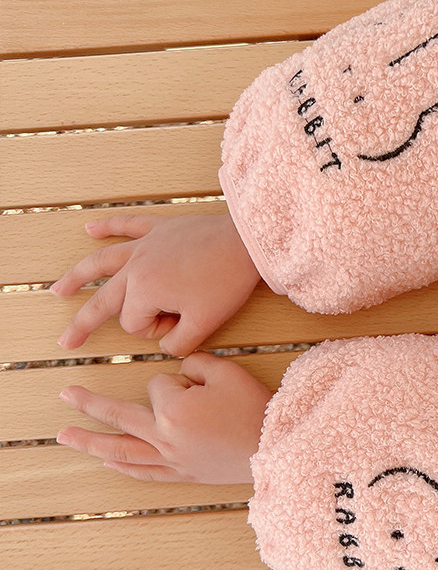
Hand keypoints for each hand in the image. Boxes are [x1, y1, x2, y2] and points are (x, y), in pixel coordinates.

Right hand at [50, 213, 260, 355]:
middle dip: (84, 323)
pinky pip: (127, 225)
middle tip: (66, 341)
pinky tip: (89, 228)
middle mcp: (136, 266)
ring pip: (102, 261)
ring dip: (78, 276)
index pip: (135, 324)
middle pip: (104, 299)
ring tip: (59, 291)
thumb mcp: (205, 325)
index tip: (183, 322)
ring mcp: (146, 244)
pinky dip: (107, 226)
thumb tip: (166, 344)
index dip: (156, 330)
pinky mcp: (160, 228)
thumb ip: (179, 343)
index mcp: (145, 291)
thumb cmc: (227, 282)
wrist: (247, 243)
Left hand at [56, 352, 271, 483]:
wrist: (274, 448)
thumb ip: (197, 364)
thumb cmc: (254, 409)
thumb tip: (181, 373)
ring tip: (64, 436)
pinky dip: (123, 467)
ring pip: (121, 450)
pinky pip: (144, 472)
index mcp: (174, 409)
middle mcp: (165, 437)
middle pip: (120, 416)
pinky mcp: (181, 474)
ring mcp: (171, 459)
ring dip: (90, 442)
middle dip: (90, 404)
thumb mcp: (229, 372)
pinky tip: (107, 462)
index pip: (159, 384)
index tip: (203, 387)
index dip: (181, 380)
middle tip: (66, 395)